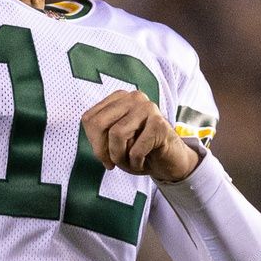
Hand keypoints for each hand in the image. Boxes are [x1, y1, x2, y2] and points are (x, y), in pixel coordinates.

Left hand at [80, 89, 201, 182]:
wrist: (171, 160)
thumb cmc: (140, 150)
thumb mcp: (114, 141)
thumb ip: (100, 136)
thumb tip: (95, 143)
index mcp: (119, 98)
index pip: (89, 119)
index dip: (93, 142)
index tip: (104, 156)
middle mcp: (134, 97)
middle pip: (98, 124)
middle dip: (102, 150)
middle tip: (112, 163)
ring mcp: (148, 108)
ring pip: (116, 134)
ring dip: (119, 156)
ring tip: (129, 162)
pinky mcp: (160, 123)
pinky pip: (136, 149)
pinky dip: (136, 163)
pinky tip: (143, 162)